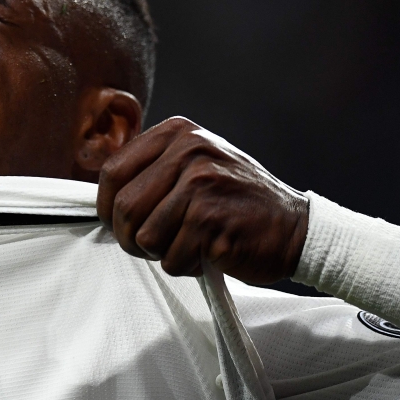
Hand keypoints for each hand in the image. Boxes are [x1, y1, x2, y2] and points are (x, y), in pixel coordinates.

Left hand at [96, 117, 308, 284]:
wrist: (296, 229)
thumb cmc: (236, 204)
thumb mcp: (194, 167)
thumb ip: (152, 170)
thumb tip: (103, 194)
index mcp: (177, 134)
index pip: (112, 171)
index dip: (107, 207)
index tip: (118, 223)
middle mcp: (189, 151)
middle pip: (123, 207)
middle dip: (130, 238)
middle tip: (153, 246)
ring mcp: (201, 183)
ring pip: (144, 236)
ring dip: (162, 253)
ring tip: (190, 244)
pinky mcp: (211, 219)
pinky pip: (171, 258)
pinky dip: (185, 265)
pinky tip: (209, 253)